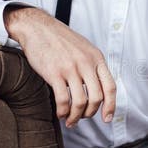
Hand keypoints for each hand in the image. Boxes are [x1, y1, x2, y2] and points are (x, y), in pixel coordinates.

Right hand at [4, 6, 115, 126]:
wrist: (37, 27)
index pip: (110, 87)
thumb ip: (93, 66)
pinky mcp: (54, 73)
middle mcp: (86, 63)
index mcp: (96, 58)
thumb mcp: (84, 48)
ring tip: (70, 120)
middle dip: (90, 113)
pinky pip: (63, 99)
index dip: (111, 106)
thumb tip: (99, 89)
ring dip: (76, 116)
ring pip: (80, 102)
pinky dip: (63, 111)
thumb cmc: (60, 39)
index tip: (107, 118)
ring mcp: (70, 68)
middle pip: (97, 98)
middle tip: (83, 118)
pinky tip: (60, 113)